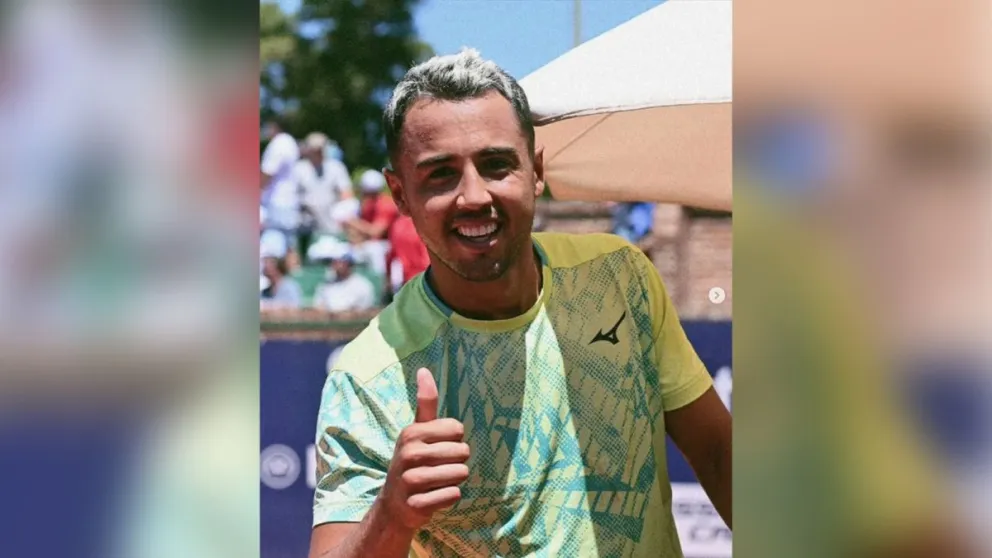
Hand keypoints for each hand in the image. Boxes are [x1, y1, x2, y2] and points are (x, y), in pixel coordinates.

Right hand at [378, 368, 469, 530]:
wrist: (394, 505)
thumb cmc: (412, 461)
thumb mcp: (416, 431)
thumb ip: (425, 402)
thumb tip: (424, 370)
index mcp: (411, 433)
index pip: (458, 429)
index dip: (454, 440)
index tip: (438, 447)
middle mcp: (409, 454)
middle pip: (463, 452)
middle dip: (457, 461)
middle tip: (437, 467)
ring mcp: (411, 481)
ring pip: (461, 473)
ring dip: (454, 480)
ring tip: (435, 482)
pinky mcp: (417, 505)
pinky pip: (454, 495)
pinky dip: (449, 497)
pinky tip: (433, 496)